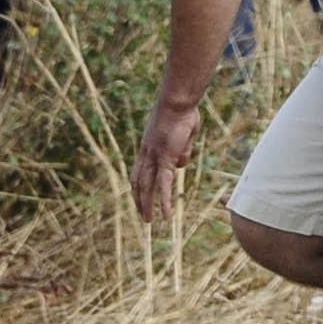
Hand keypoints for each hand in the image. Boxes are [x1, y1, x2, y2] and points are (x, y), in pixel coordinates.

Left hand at [131, 97, 201, 222]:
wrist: (177, 102)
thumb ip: (181, 150)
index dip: (139, 186)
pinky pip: (163, 185)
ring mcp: (154, 158)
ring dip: (147, 205)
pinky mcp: (165, 160)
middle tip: (143, 215)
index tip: (140, 197)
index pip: (139, 171)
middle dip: (139, 200)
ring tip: (150, 221)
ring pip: (148, 187)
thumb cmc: (183, 112)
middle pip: (139, 182)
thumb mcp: (183, 135)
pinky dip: (164, 201)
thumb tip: (180, 165)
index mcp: (148, 147)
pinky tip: (166, 214)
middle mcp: (147, 154)